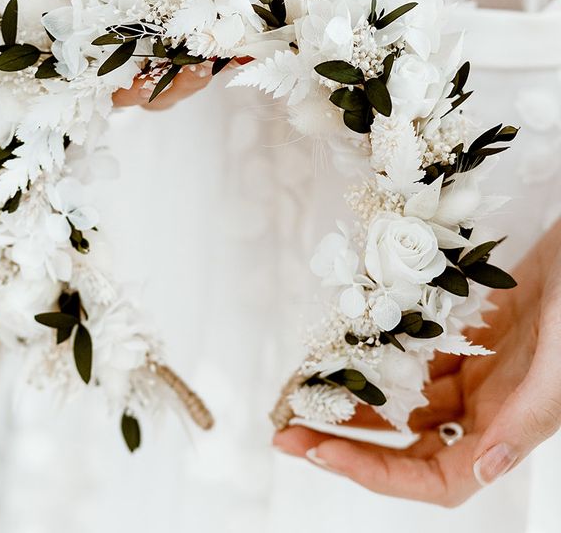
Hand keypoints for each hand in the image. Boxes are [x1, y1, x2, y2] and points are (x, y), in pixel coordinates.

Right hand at [0, 0, 211, 109]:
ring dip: (204, 60)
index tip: (139, 83)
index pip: (89, 72)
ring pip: (180, 55)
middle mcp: (113, 19)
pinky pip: (210, 10)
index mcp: (67, 16)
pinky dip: (231, 24)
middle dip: (170, 82)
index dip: (113, 85)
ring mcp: (154, 1)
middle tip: (194, 70)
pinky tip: (249, 28)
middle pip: (143, 75)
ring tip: (225, 51)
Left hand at [273, 217, 560, 506]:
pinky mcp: (462, 336)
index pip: (434, 478)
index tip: (319, 450)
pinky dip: (375, 357)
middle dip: (345, 443)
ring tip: (303, 392)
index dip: (375, 473)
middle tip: (285, 431)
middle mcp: (486, 408)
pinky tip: (341, 350)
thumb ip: (528, 418)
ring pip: (403, 402)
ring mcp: (474, 371)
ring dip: (354, 402)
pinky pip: (410, 357)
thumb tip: (481, 470)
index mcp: (508, 427)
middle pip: (406, 445)